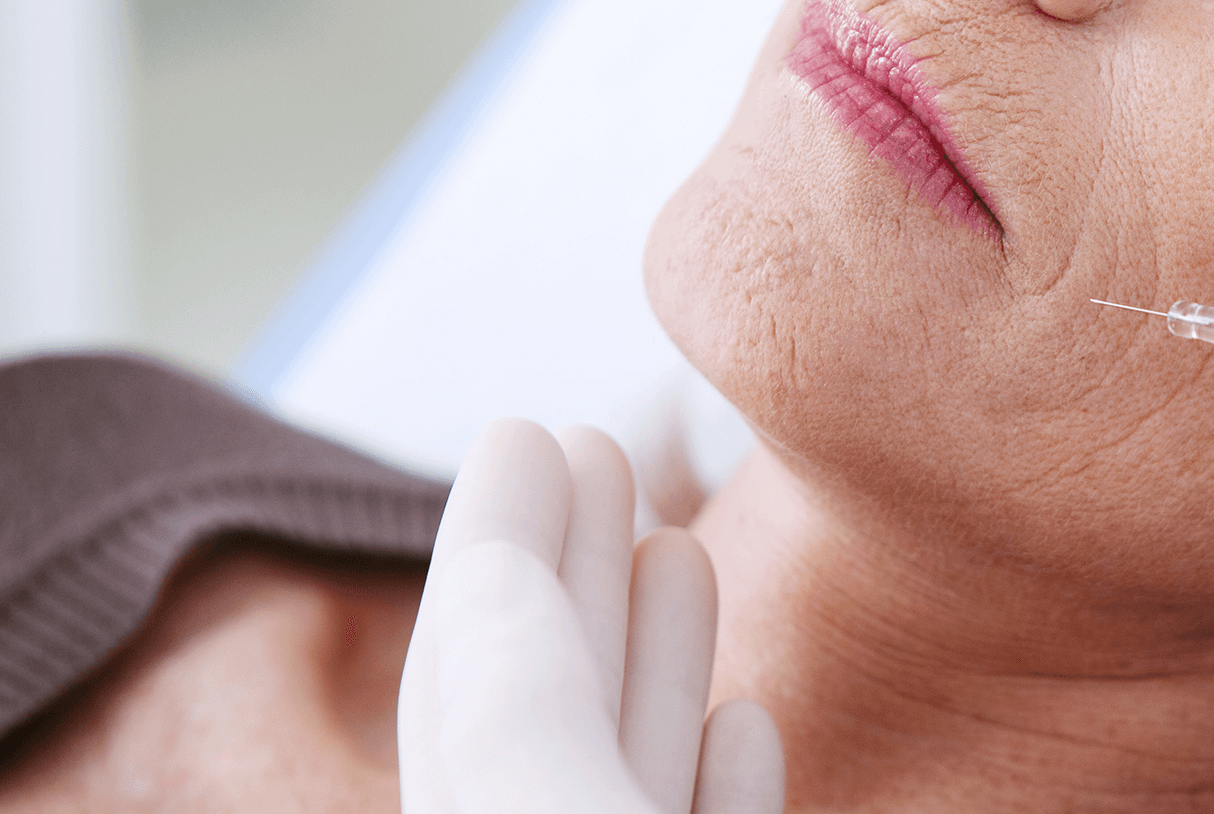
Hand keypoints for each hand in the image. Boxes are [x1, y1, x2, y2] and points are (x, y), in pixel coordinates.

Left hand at [398, 419, 784, 813]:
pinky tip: (746, 722)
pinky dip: (728, 782)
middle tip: (597, 447)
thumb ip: (519, 715)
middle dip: (575, 570)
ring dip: (661, 657)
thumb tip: (490, 565)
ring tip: (681, 547)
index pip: (467, 679)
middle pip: (548, 715)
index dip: (492, 541)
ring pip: (635, 780)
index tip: (522, 434)